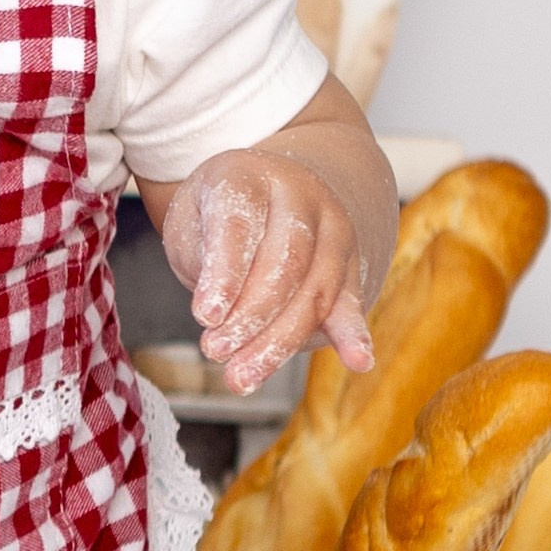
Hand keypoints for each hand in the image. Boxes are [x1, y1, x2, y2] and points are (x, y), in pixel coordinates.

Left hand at [159, 150, 375, 394]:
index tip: (204, 316)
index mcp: (249, 175)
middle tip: (214, 350)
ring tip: (243, 376)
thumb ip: (204, 260)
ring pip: (315, 290)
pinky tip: (358, 361)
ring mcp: (333, 228)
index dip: (224, 273)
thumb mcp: (192, 221)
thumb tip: (218, 316)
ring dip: (280, 341)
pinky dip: (353, 333)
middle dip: (250, 315)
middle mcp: (300, 195)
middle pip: (285, 262)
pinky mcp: (350, 262)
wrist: (269, 190)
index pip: (239, 224)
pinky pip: (351, 301)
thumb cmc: (216, 213)